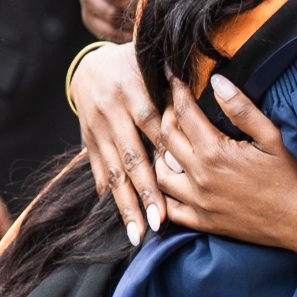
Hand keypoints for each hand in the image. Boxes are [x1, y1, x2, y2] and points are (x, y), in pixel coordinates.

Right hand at [70, 41, 163, 244]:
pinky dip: (108, 193)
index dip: (166, 151)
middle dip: (146, 191)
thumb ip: (174, 82)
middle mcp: (112, 111)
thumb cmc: (135, 64)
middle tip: (160, 222)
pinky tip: (118, 216)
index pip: (152, 124)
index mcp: (133, 88)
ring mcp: (97, 130)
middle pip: (132, 156)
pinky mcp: (88, 142)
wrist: (89, 64)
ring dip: (126, 204)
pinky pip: (98, 170)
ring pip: (114, 171)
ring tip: (137, 232)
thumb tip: (208, 92)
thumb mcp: (152, 64)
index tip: (181, 178)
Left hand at [156, 75, 296, 259]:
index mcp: (215, 152)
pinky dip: (164, 191)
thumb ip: (241, 108)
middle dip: (166, 114)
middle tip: (172, 103)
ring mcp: (197, 202)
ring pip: (160, 172)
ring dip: (160, 152)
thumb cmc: (289, 176)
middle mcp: (199, 177)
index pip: (185, 113)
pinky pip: (169, 206)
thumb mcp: (271, 136)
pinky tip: (173, 177)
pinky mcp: (201, 222)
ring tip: (171, 139)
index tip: (172, 76)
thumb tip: (216, 81)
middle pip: (166, 138)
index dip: (177, 91)